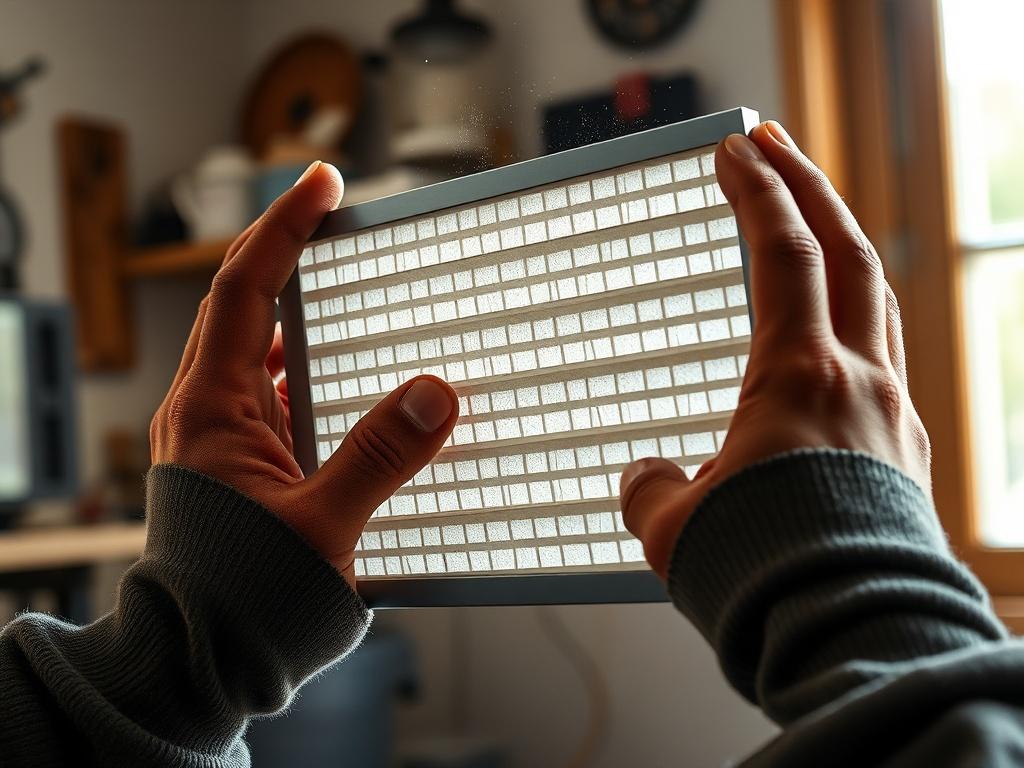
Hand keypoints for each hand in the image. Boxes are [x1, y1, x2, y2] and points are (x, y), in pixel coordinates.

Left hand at [150, 161, 459, 588]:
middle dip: (284, 252)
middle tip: (332, 216)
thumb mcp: (321, 527)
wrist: (197, 663)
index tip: (320, 181)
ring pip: (251, 351)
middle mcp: (203, 412)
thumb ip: (380, 456)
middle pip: (241, 306)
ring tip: (340, 290)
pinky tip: (335, 384)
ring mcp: (214, 438)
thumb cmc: (242, 600)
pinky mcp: (232, 464)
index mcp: (211, 409)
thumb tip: (436, 391)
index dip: (283, 227)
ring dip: (291, 313)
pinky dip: (299, 370)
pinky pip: (265, 394)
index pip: (245, 289)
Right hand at [619, 121, 930, 576]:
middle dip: (808, 186)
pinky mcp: (907, 457)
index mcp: (796, 380)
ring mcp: (892, 416)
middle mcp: (856, 382)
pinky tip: (832, 341)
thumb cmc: (764, 576)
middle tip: (775, 144)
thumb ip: (650, 489)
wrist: (850, 635)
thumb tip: (649, 476)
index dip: (757, 191)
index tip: (734, 147)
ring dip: (841, 247)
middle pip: (846, 253)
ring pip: (876, 301)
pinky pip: (884, 364)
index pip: (781, 255)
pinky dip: (856, 326)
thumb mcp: (674, 527)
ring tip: (809, 223)